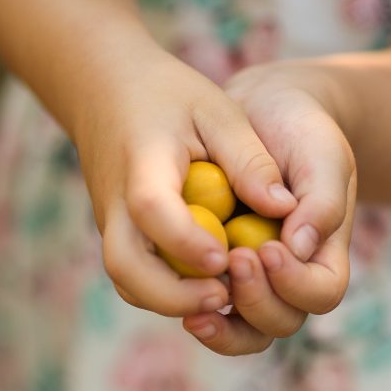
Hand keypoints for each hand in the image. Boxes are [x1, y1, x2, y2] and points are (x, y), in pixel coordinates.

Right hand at [75, 50, 296, 319]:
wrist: (106, 89)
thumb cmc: (170, 96)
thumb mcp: (218, 111)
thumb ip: (249, 159)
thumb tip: (285, 208)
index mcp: (142, 164)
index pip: (152, 210)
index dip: (187, 240)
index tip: (225, 258)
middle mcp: (116, 204)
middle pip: (126, 268)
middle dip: (173, 295)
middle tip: (223, 296)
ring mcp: (112, 225)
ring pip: (128, 282)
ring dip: (171, 301)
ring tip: (223, 297)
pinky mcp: (120, 237)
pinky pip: (136, 278)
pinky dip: (167, 293)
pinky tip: (210, 286)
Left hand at [183, 61, 356, 354]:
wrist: (259, 113)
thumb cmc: (300, 132)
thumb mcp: (322, 154)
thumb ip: (321, 201)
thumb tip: (298, 248)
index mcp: (324, 256)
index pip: (321, 293)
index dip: (295, 283)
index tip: (269, 248)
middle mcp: (290, 280)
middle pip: (280, 322)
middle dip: (256, 301)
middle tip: (233, 260)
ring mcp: (252, 283)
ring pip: (243, 331)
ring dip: (222, 324)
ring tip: (196, 306)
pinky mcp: (214, 275)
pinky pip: (206, 309)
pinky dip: (193, 308)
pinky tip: (175, 293)